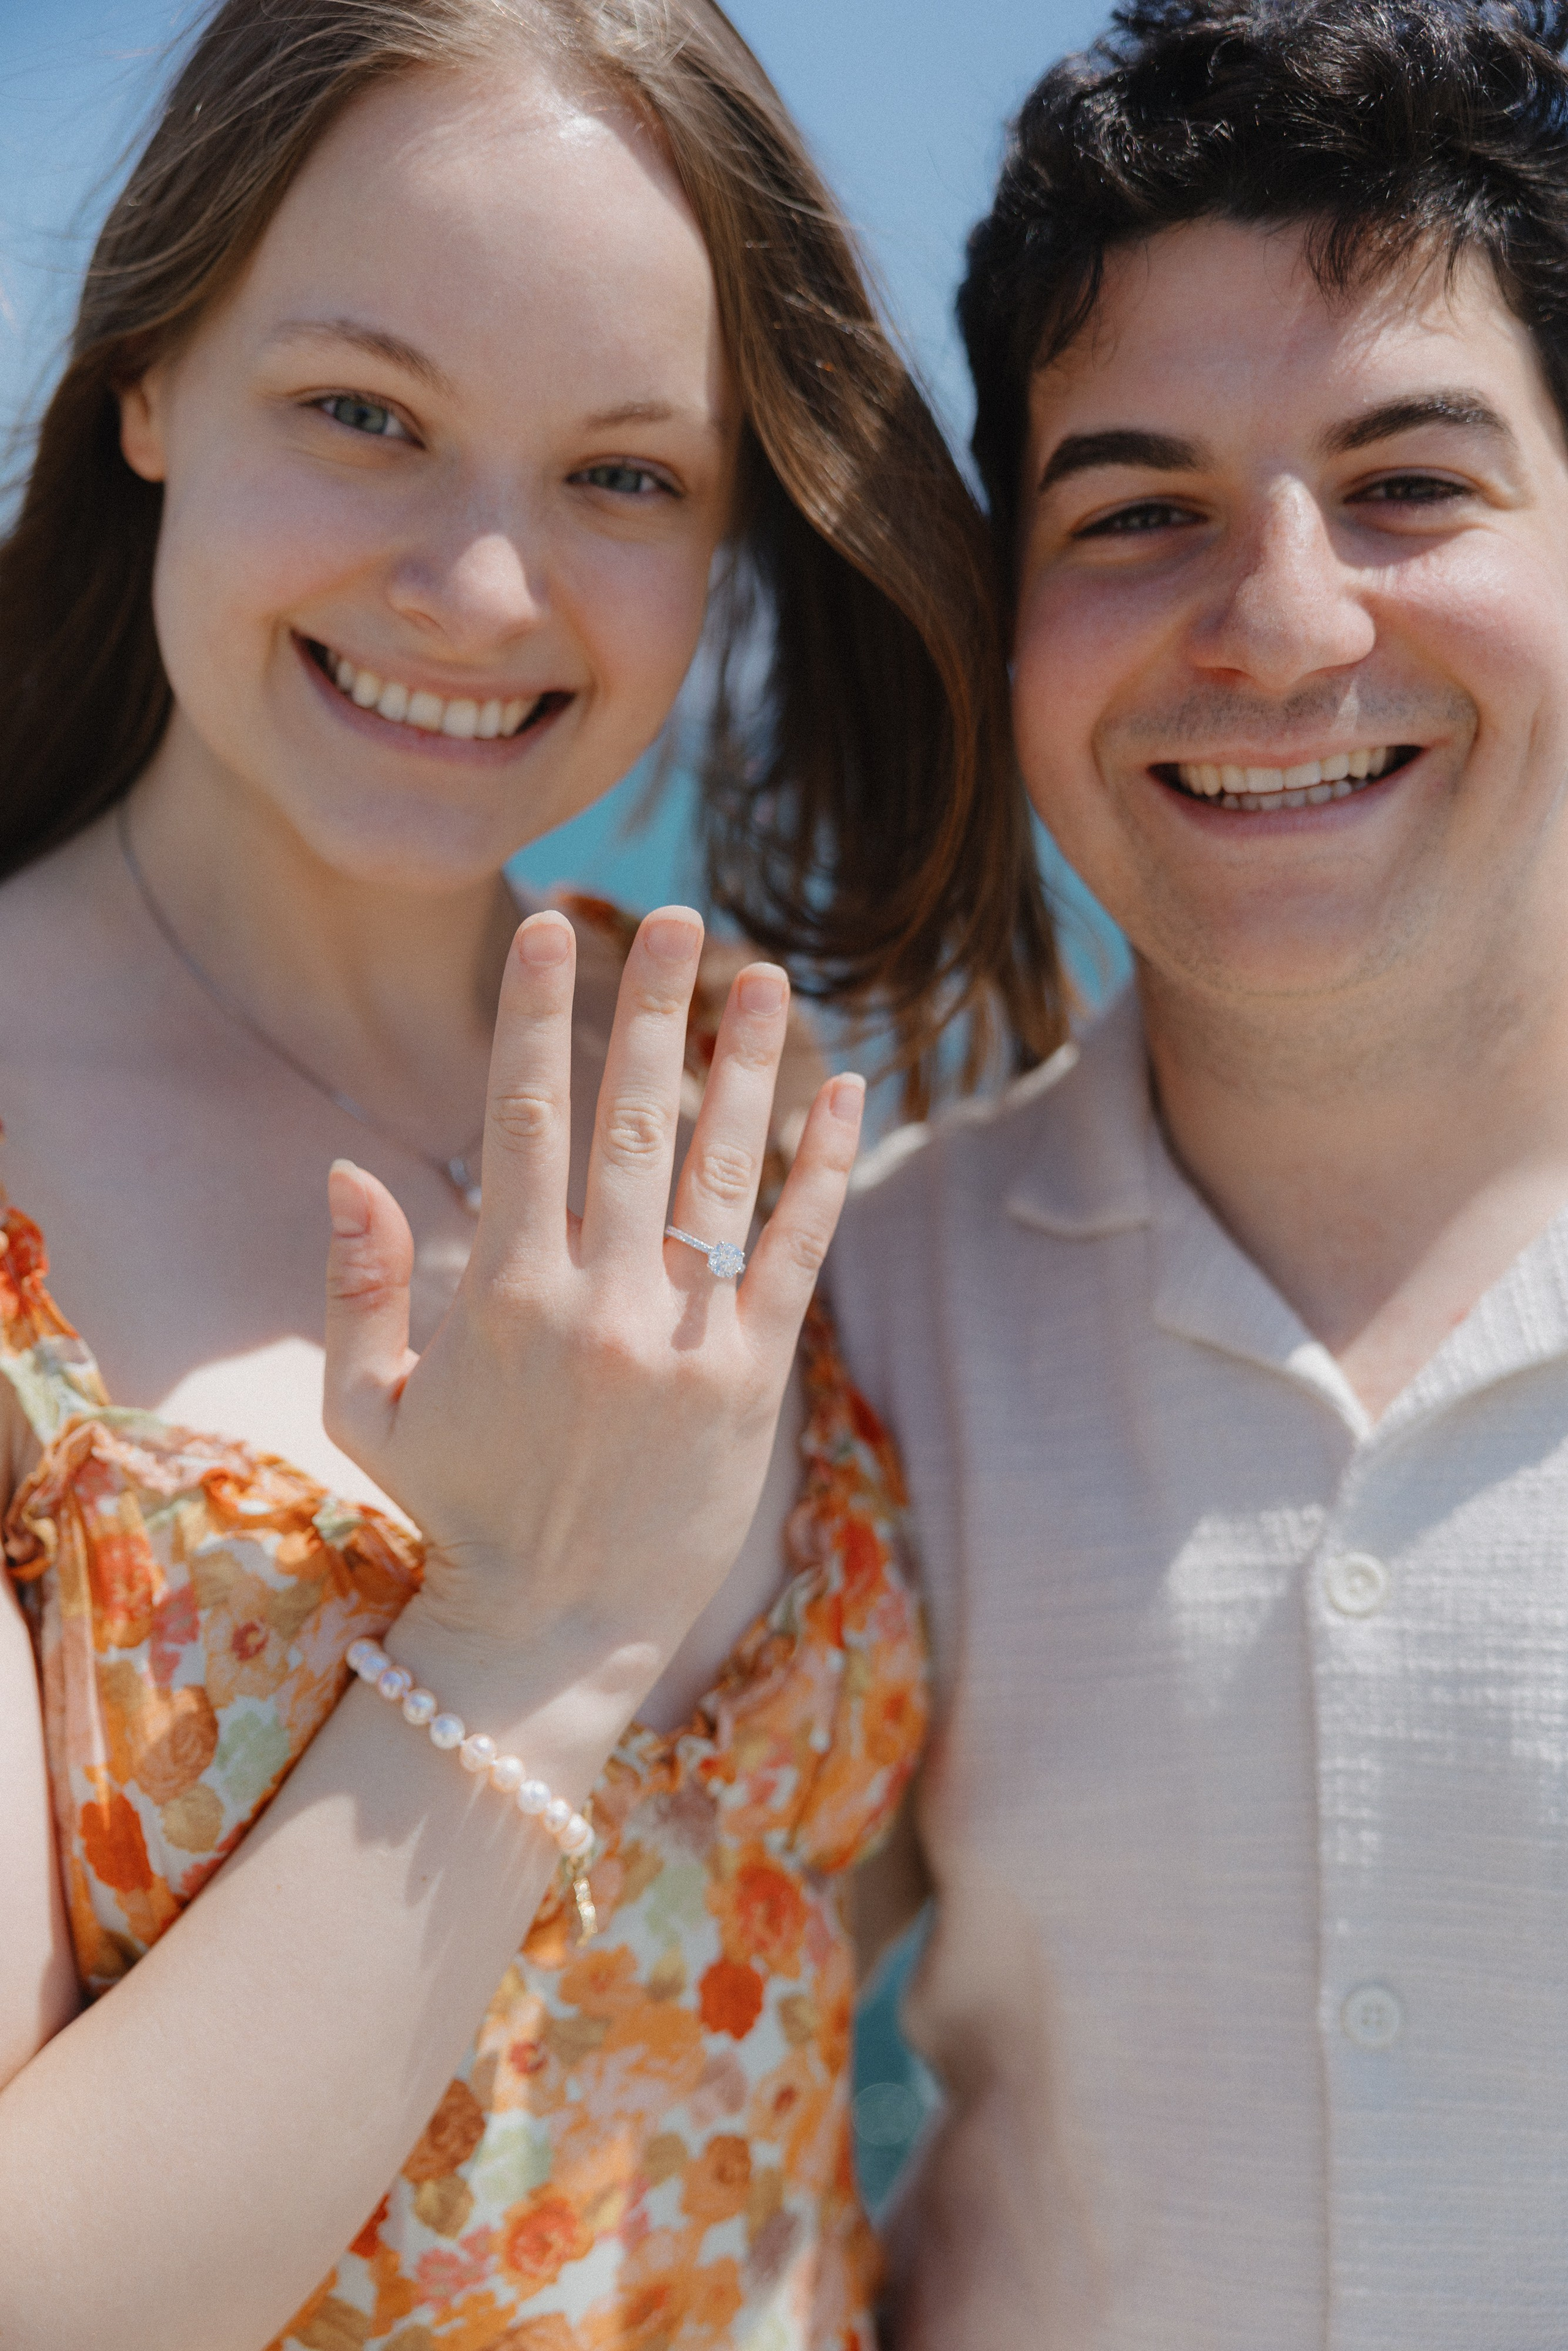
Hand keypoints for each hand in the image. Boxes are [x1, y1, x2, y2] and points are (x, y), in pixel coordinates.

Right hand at [320, 906, 862, 1706]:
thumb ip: (358, 1284)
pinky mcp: (752, 1380)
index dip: (537, 1016)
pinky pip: (794, 1253)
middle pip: (631, 1122)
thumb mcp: (367, 1408)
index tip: (548, 929)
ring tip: (763, 975)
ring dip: (744, 1064)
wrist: (552, 1636)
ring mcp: (683, 1339)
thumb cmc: (454, 1515)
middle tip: (677, 916)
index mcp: (503, 1295)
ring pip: (720, 1170)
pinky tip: (843, 1095)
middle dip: (652, 1009)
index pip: (523, 1121)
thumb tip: (348, 1165)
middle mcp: (598, 1302)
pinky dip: (822, 1170)